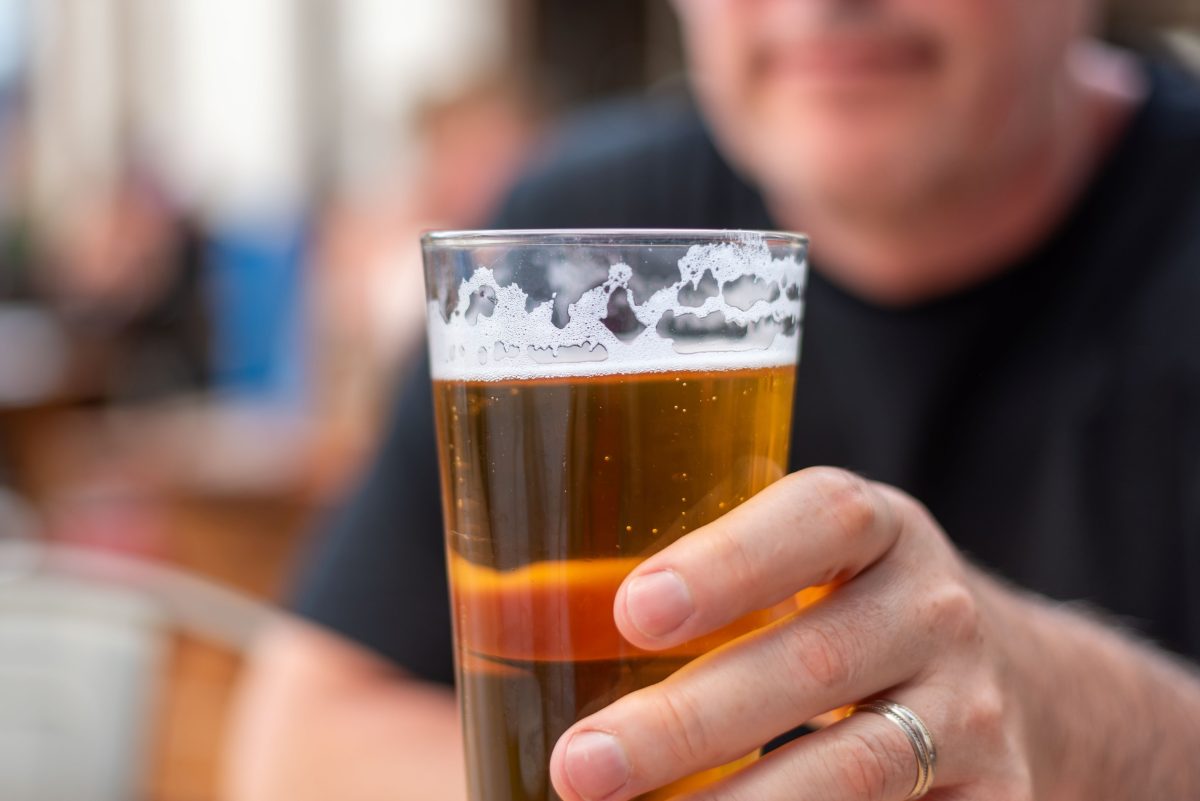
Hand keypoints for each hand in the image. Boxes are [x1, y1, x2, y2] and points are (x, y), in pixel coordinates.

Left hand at [548, 467, 1038, 800]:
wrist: (1014, 677)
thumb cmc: (847, 608)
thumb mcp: (805, 561)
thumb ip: (708, 573)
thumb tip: (505, 612)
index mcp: (878, 527)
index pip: (821, 519)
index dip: (729, 562)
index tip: (634, 610)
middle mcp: (937, 609)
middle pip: (817, 664)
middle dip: (689, 725)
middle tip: (581, 768)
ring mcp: (974, 711)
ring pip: (857, 768)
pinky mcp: (996, 799)